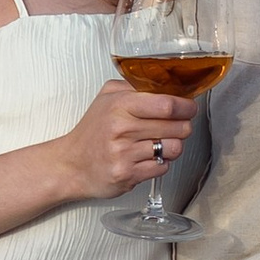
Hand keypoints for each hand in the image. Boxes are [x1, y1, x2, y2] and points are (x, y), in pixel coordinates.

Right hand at [61, 81, 196, 203]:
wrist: (70, 165)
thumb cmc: (91, 132)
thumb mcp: (106, 97)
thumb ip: (133, 86)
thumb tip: (165, 83)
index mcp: (119, 106)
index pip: (166, 104)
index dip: (185, 106)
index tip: (189, 108)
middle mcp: (122, 129)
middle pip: (176, 127)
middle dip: (183, 126)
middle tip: (178, 125)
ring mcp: (125, 154)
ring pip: (173, 148)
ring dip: (173, 146)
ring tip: (161, 143)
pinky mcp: (128, 175)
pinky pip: (162, 168)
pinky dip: (161, 163)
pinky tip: (149, 158)